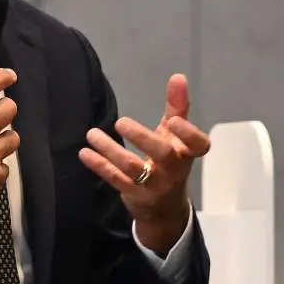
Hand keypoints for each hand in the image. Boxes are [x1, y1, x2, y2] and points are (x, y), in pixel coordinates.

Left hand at [78, 73, 210, 252]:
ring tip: (92, 134)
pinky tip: (84, 152)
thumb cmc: (170, 163)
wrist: (164, 207)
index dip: (189, 134)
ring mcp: (153, 185)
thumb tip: (178, 76)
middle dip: (142, 138)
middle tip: (121, 121)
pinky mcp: (134, 194)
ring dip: (110, 150)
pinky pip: (115, 179)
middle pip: (163, 154)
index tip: (173, 121)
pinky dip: (99, 165)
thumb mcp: (175, 137)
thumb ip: (177, 108)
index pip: (198, 145)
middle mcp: (173, 170)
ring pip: (132, 168)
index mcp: (186, 153)